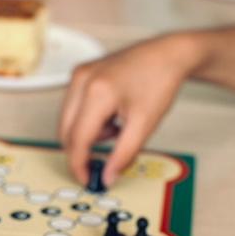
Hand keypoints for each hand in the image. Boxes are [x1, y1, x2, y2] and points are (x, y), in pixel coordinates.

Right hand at [58, 33, 202, 186]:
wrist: (168, 54)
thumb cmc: (159, 82)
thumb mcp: (145, 124)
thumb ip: (124, 154)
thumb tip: (108, 177)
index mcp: (97, 92)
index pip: (77, 139)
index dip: (79, 164)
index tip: (87, 181)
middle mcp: (82, 80)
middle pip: (66, 130)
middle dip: (81, 151)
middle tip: (101, 165)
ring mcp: (80, 74)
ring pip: (69, 120)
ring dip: (88, 134)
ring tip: (119, 128)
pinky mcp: (82, 73)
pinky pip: (74, 107)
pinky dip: (89, 120)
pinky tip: (113, 115)